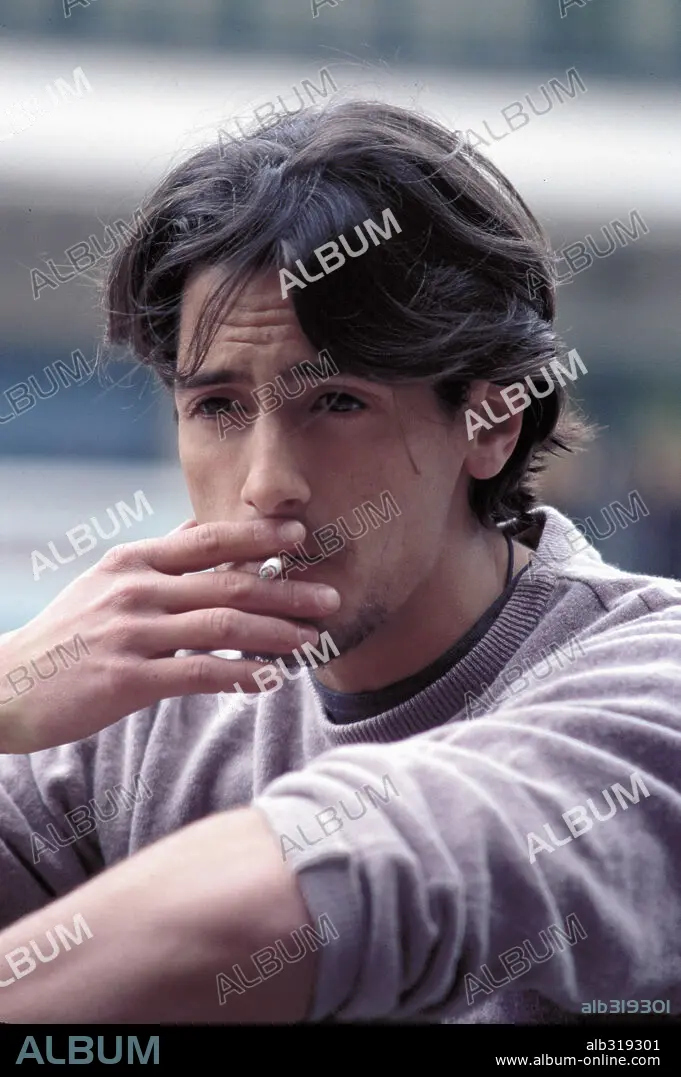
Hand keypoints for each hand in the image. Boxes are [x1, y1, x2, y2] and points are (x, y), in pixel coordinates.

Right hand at [0, 519, 339, 753]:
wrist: (7, 686)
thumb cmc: (68, 635)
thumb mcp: (107, 581)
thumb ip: (159, 560)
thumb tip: (203, 533)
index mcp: (134, 560)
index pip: (209, 540)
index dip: (260, 537)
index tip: (301, 538)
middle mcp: (136, 588)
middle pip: (229, 582)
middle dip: (287, 590)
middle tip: (331, 598)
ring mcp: (131, 632)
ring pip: (223, 626)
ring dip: (277, 632)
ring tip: (315, 640)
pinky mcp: (127, 678)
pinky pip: (200, 674)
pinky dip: (242, 675)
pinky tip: (271, 680)